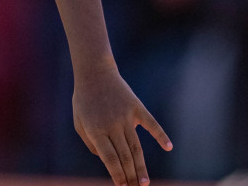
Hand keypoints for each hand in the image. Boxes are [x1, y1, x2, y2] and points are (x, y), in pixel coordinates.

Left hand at [73, 60, 172, 184]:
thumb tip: (106, 160)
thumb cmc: (84, 99)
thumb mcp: (79, 122)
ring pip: (136, 146)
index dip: (117, 174)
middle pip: (124, 156)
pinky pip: (151, 124)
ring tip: (145, 182)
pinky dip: (161, 135)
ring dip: (141, 166)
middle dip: (130, 175)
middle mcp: (112, 125)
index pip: (109, 158)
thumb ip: (90, 142)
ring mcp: (126, 116)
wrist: (94, 72)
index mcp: (96, 130)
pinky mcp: (136, 107)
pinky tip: (168, 147)